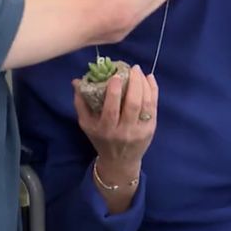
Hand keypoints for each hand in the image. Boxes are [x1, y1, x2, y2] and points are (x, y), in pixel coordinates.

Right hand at [72, 65, 157, 182]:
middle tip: (132, 68)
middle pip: (133, 105)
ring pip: (146, 104)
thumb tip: (76, 81)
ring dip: (144, 85)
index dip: (114, 92)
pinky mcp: (151, 129)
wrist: (120, 162)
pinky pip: (154, 107)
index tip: (115, 75)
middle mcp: (124, 131)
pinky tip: (149, 79)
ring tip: (139, 71)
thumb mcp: (86, 124)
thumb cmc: (100, 139)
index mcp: (105, 129)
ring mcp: (139, 131)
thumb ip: (80, 103)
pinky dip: (153, 91)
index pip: (111, 110)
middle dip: (134, 84)